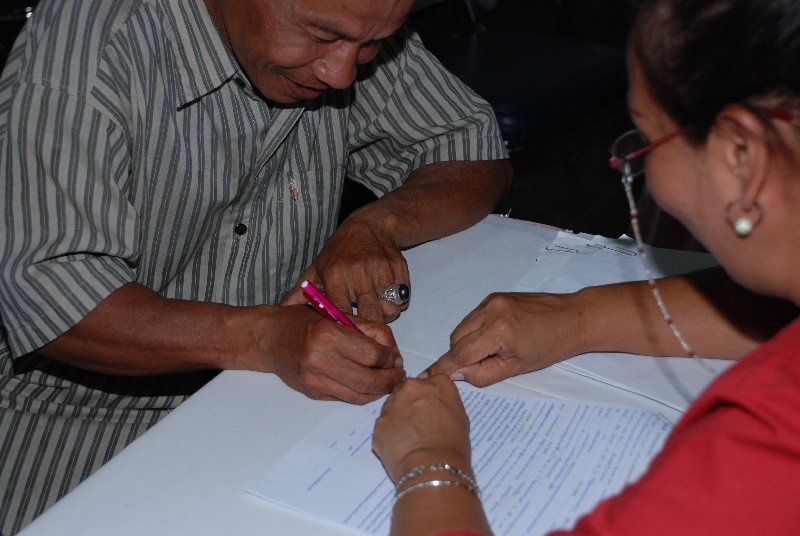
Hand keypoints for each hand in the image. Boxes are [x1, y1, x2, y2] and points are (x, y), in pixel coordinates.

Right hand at [253, 304, 405, 403]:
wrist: (270, 339)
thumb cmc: (303, 321)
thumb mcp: (336, 314)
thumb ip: (368, 329)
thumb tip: (392, 349)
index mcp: (327, 335)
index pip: (371, 354)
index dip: (389, 357)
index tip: (395, 356)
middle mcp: (320, 360)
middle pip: (369, 380)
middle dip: (390, 380)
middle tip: (399, 374)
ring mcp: (315, 380)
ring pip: (359, 395)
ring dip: (380, 390)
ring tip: (389, 381)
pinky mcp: (313, 393)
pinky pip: (346, 398)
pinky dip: (362, 394)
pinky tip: (370, 385)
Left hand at [280, 216, 409, 322]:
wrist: (371, 225)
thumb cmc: (340, 252)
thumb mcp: (317, 268)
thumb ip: (301, 293)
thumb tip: (281, 311)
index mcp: (335, 274)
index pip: (341, 311)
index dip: (345, 327)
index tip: (346, 335)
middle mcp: (358, 271)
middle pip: (370, 314)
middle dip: (370, 326)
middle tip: (366, 327)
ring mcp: (381, 270)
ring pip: (389, 309)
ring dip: (385, 314)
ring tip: (376, 308)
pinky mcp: (400, 269)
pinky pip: (403, 299)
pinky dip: (397, 302)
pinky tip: (386, 294)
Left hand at [372, 375, 471, 482]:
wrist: (432, 466)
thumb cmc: (453, 445)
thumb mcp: (460, 417)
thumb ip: (444, 404)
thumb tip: (434, 409)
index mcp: (437, 383)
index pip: (431, 383)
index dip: (430, 398)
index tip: (432, 411)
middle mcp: (412, 386)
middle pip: (408, 390)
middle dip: (411, 404)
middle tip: (419, 425)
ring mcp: (392, 403)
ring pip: (393, 406)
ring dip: (399, 417)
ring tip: (410, 439)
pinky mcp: (379, 422)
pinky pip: (384, 425)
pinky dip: (390, 434)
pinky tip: (400, 447)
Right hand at [422, 292, 587, 385]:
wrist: (573, 318)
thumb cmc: (551, 346)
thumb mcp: (517, 368)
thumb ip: (483, 374)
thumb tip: (456, 374)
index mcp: (499, 331)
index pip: (460, 353)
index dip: (443, 367)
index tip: (425, 376)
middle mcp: (491, 311)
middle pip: (456, 340)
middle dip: (462, 355)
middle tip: (486, 364)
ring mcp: (491, 301)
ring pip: (462, 328)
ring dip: (468, 342)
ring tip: (495, 349)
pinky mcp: (493, 296)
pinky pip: (472, 318)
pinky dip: (476, 330)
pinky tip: (496, 337)